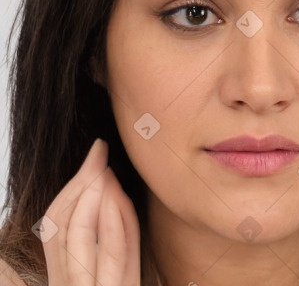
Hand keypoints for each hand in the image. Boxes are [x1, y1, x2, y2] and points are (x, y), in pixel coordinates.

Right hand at [41, 138, 140, 285]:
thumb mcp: (115, 264)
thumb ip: (109, 233)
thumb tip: (105, 185)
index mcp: (67, 274)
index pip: (54, 225)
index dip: (70, 187)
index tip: (93, 156)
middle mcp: (71, 282)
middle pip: (59, 226)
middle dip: (79, 183)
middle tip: (99, 153)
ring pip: (76, 237)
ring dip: (91, 197)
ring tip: (106, 170)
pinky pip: (111, 255)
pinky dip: (112, 222)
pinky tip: (116, 196)